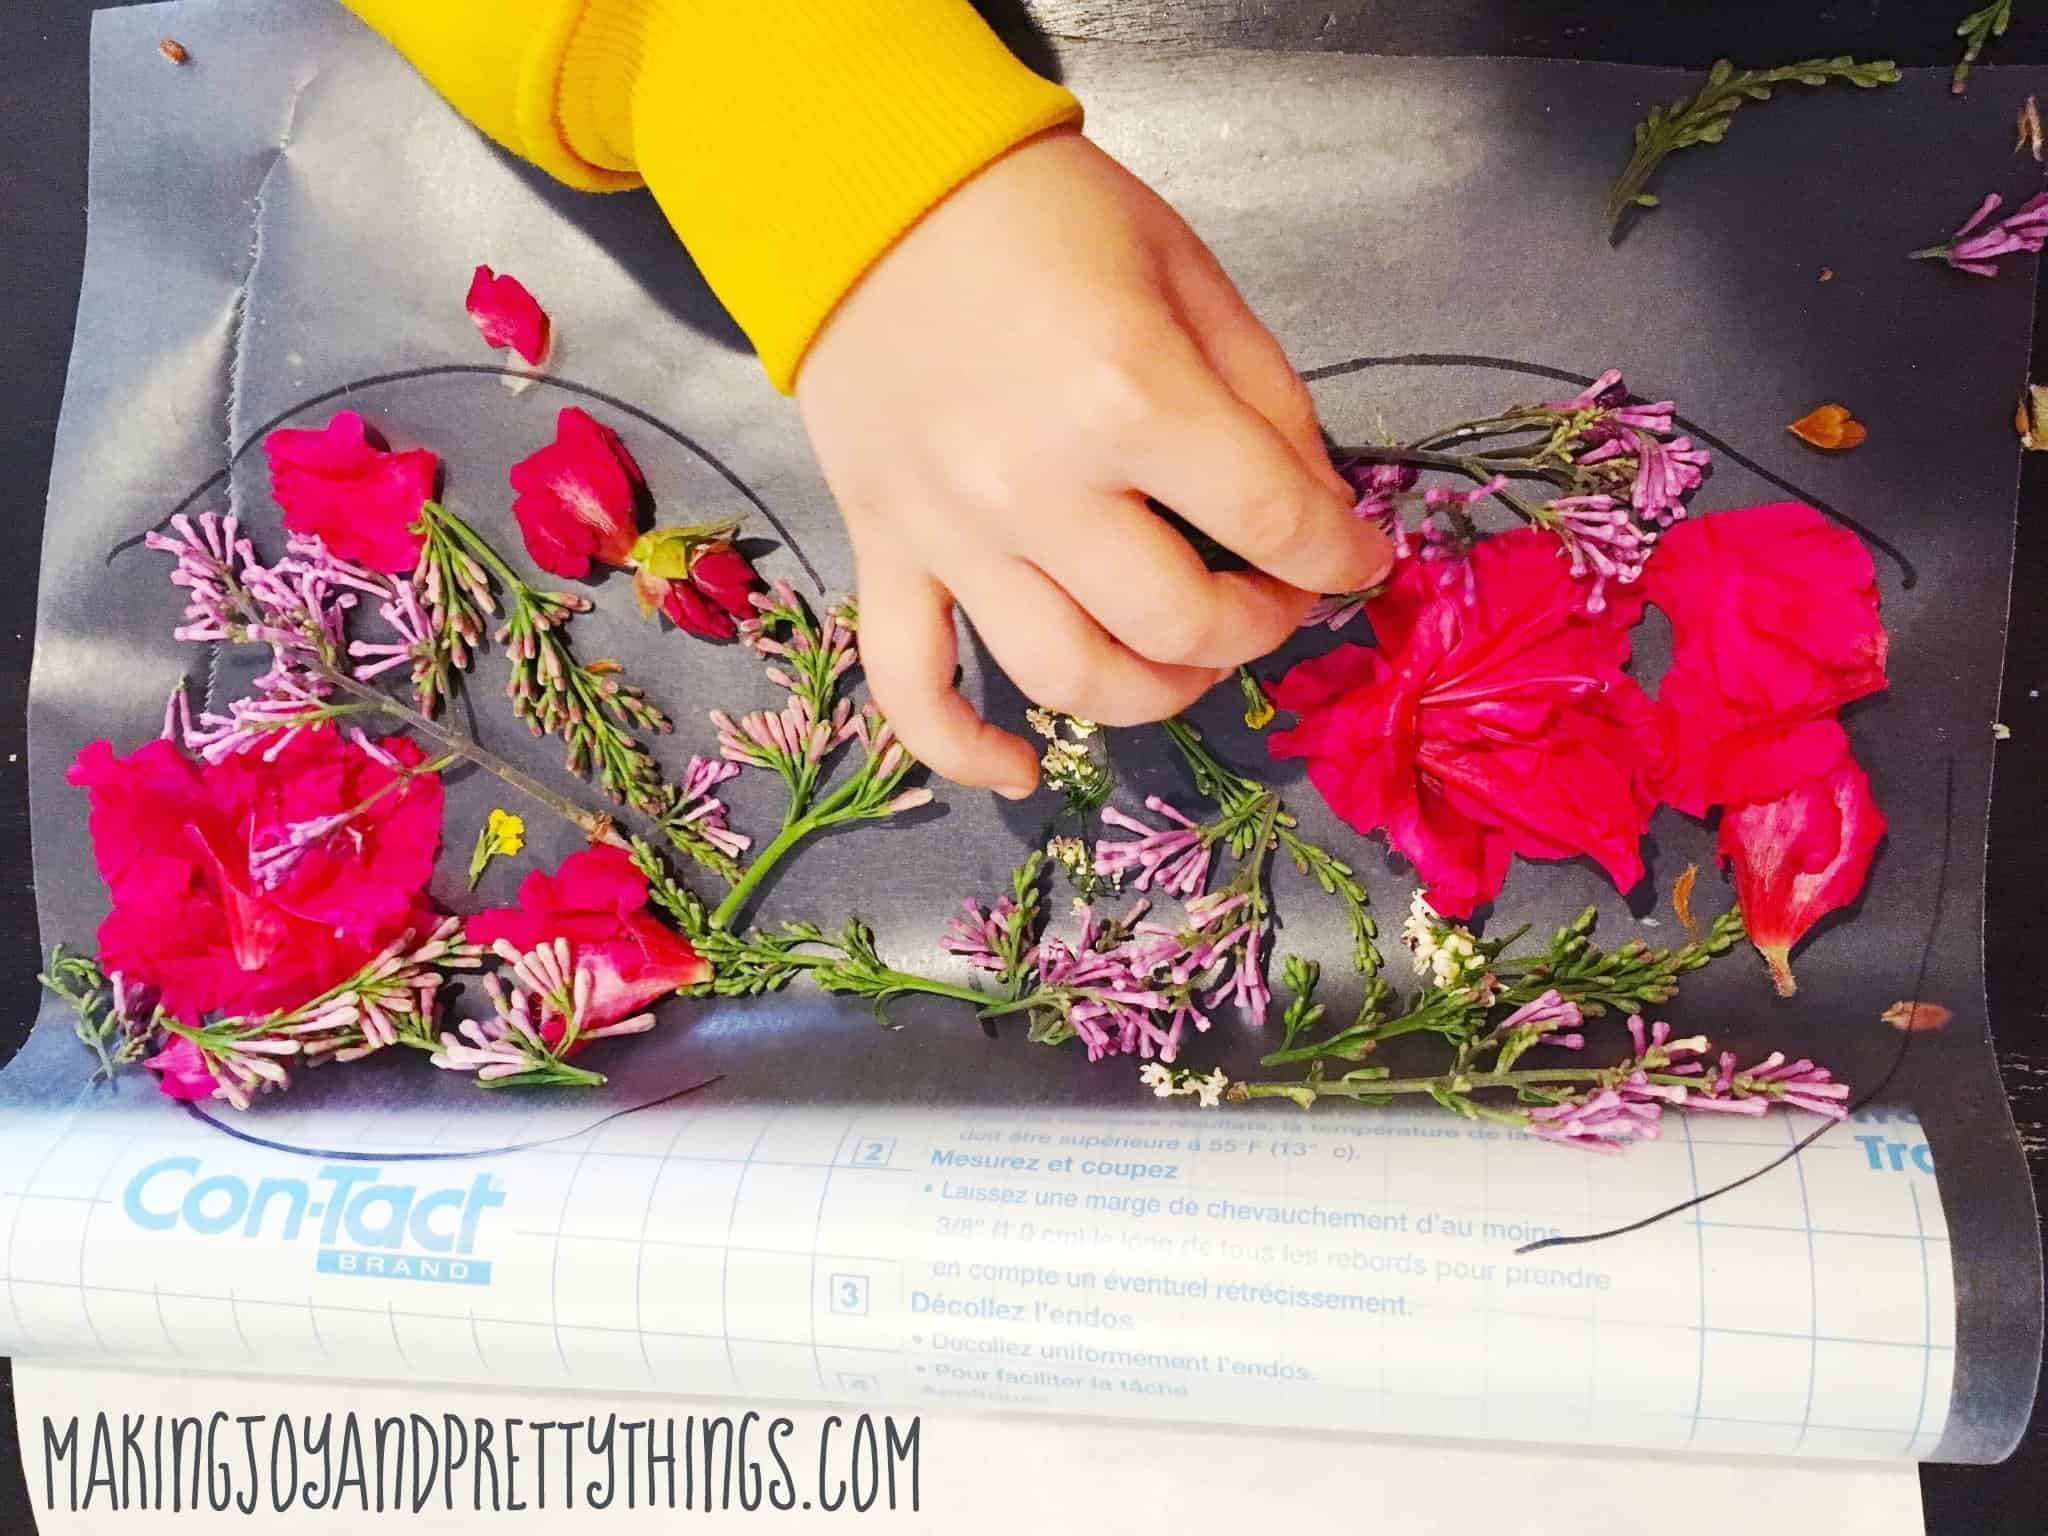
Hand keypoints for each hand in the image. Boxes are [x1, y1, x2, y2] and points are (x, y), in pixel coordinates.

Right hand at [795, 128, 1391, 796]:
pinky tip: (1025, 771)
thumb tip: (1309, 510)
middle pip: (1182, 627)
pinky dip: (964, 751)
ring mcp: (950, 535)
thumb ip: (1265, 399)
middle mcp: (1037, 488)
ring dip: (1157, 695)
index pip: (1275, 525)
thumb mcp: (1189, 273)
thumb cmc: (1041, 215)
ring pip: (1070, 680)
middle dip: (1260, 628)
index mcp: (1129, 398)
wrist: (866, 187)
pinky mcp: (884, 552)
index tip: (1360, 561)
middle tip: (1275, 597)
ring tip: (1186, 662)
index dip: (1342, 557)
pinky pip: (911, 686)